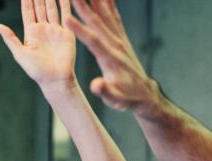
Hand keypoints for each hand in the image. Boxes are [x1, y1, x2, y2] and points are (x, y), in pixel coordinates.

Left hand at [0, 0, 75, 89]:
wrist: (55, 80)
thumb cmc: (37, 71)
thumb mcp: (20, 54)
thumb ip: (10, 38)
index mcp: (31, 33)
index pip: (28, 11)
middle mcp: (44, 29)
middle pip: (40, 6)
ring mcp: (56, 29)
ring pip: (52, 8)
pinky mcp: (67, 33)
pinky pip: (66, 15)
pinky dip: (65, 4)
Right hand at [65, 0, 160, 115]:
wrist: (144, 93)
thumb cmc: (127, 97)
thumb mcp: (115, 99)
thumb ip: (105, 91)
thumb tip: (95, 85)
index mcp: (110, 59)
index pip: (93, 42)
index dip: (80, 30)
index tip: (66, 18)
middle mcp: (116, 46)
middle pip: (98, 23)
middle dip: (83, 6)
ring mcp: (120, 40)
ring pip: (106, 15)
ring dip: (96, 0)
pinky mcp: (122, 38)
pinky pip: (114, 17)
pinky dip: (109, 4)